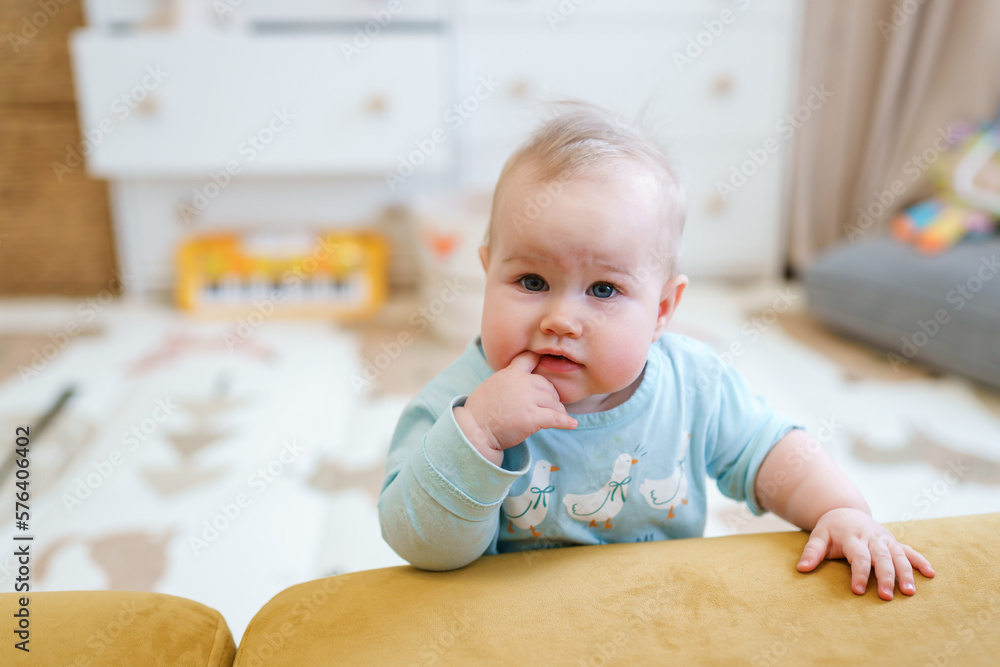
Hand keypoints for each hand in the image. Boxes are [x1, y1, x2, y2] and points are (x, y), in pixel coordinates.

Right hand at [455, 351, 576, 465]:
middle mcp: (521, 382)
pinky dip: (566, 421)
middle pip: (547, 385)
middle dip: (551, 397)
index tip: (550, 365)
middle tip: (550, 406)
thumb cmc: (480, 411)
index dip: (541, 362)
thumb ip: (508, 380)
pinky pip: (555, 418)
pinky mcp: (532, 417)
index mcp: (510, 373)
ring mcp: (527, 399)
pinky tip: (572, 424)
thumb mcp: (492, 385)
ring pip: (553, 402)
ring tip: (556, 418)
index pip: (529, 359)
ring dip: (557, 411)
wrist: (473, 429)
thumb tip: (518, 382)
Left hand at [796, 508, 934, 599]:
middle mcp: (871, 538)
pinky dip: (920, 561)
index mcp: (852, 537)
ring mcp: (885, 539)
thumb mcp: (818, 536)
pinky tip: (931, 574)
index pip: (858, 557)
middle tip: (887, 597)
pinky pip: (909, 550)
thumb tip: (802, 569)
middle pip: (881, 558)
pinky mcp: (893, 542)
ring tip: (909, 592)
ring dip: (906, 573)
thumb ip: (812, 551)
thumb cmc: (831, 528)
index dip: (859, 574)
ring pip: (898, 555)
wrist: (845, 510)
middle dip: (885, 577)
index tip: (858, 591)